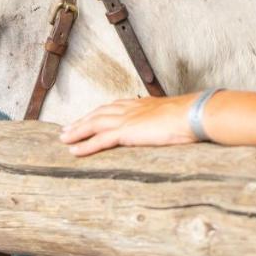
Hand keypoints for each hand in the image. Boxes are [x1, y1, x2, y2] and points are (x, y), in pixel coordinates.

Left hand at [57, 94, 200, 156]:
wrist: (191, 115)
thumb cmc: (189, 117)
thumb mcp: (174, 116)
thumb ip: (165, 120)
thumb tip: (171, 125)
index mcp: (140, 104)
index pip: (113, 107)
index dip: (99, 112)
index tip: (89, 116)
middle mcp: (129, 109)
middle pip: (98, 113)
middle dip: (82, 120)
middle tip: (67, 128)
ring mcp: (125, 119)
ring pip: (93, 124)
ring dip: (77, 131)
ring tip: (63, 138)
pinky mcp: (125, 132)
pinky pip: (99, 140)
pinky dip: (85, 145)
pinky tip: (74, 150)